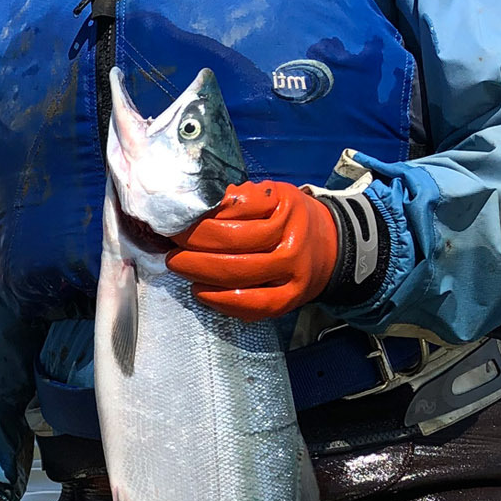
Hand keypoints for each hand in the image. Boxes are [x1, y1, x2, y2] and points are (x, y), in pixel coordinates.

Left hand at [167, 181, 338, 320]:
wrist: (330, 247)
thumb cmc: (288, 218)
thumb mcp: (270, 195)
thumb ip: (237, 199)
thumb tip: (193, 208)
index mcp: (286, 211)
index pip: (234, 214)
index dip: (199, 221)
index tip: (176, 222)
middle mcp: (292, 244)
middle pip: (233, 246)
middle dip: (193, 248)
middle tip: (171, 248)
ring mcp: (292, 276)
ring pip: (238, 278)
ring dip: (200, 273)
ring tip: (179, 267)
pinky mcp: (288, 302)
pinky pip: (250, 305)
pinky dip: (219, 301)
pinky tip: (201, 292)